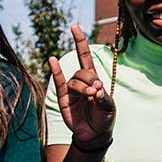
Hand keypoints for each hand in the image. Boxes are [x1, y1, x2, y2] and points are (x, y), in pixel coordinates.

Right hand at [49, 24, 115, 150]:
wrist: (94, 134)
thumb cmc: (103, 118)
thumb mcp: (109, 108)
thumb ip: (103, 97)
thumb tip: (95, 88)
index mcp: (94, 79)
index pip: (85, 57)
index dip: (80, 42)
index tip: (75, 27)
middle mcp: (81, 81)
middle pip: (82, 71)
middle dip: (89, 79)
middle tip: (96, 91)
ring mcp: (72, 90)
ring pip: (74, 81)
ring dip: (82, 87)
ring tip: (90, 96)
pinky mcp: (64, 99)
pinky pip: (59, 83)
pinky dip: (56, 71)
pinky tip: (52, 60)